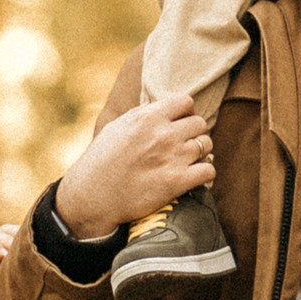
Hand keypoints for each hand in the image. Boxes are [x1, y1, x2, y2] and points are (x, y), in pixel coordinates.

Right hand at [53, 92, 214, 240]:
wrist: (91, 198)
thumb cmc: (100, 162)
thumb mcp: (117, 127)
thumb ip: (143, 116)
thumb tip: (163, 110)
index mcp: (147, 118)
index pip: (186, 101)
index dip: (185, 113)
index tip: (179, 124)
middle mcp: (163, 135)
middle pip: (200, 123)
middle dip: (193, 133)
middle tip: (182, 145)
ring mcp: (172, 158)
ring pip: (207, 145)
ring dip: (200, 152)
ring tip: (187, 161)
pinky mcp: (177, 182)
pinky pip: (209, 170)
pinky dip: (204, 173)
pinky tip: (193, 177)